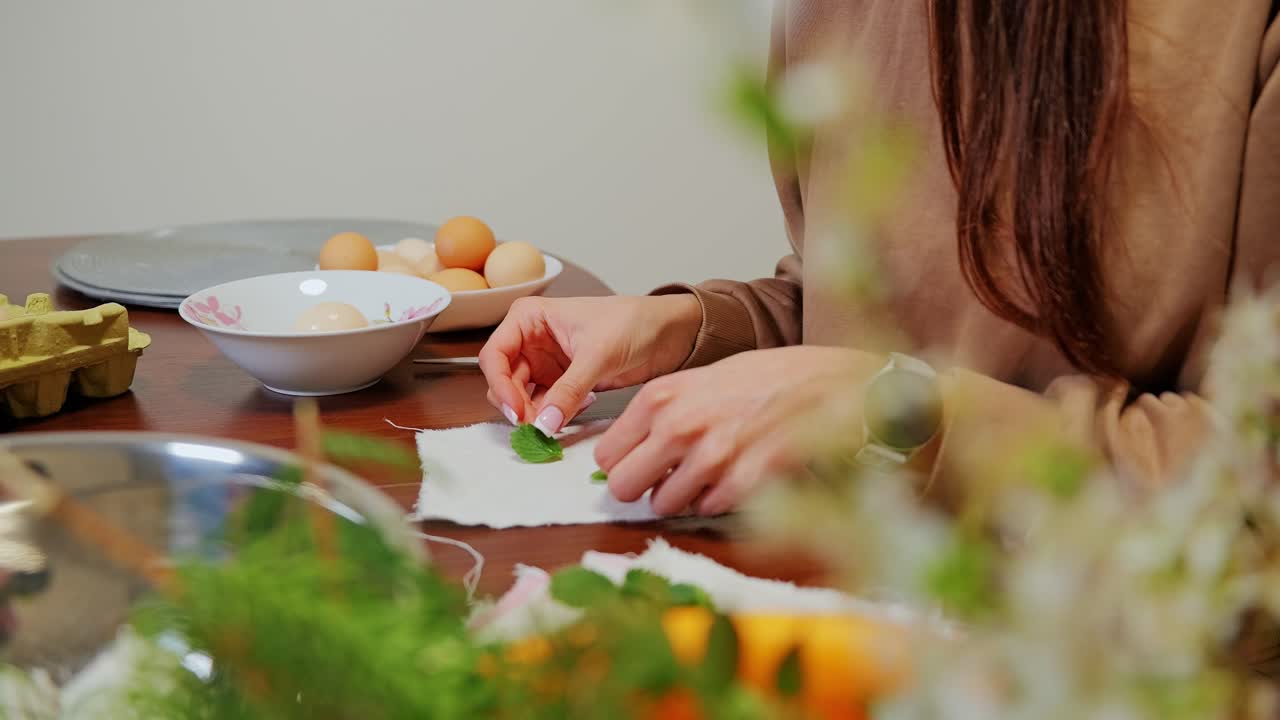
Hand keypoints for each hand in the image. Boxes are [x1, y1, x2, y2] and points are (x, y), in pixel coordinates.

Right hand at [479, 294, 702, 434]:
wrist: (669, 332)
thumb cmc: (633, 322)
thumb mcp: (597, 355)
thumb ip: (568, 390)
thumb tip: (544, 424)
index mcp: (529, 318)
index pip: (495, 355)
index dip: (500, 385)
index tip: (517, 411)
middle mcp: (531, 340)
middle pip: (505, 381)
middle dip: (517, 405)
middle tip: (538, 426)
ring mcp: (546, 363)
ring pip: (523, 397)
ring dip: (535, 415)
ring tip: (557, 423)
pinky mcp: (563, 383)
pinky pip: (546, 406)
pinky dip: (553, 416)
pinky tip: (573, 413)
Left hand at [595, 346, 884, 515]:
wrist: (825, 382)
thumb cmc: (764, 377)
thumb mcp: (701, 378)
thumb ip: (662, 411)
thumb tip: (630, 450)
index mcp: (661, 396)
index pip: (607, 453)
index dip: (623, 462)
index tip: (640, 462)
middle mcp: (678, 425)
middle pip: (623, 486)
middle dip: (642, 487)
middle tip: (664, 479)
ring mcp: (711, 456)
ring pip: (663, 506)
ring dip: (680, 497)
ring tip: (706, 474)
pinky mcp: (743, 480)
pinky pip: (706, 510)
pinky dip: (716, 500)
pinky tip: (734, 476)